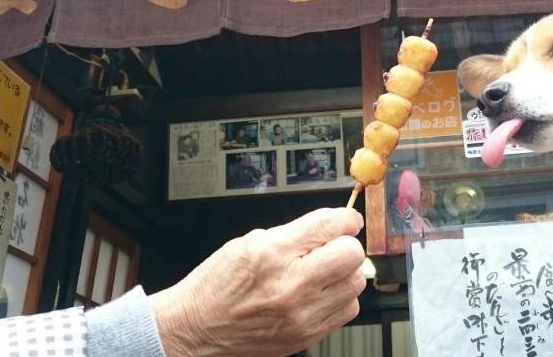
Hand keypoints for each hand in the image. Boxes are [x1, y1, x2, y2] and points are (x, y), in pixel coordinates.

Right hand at [150, 208, 365, 356]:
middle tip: (331, 246)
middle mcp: (292, 284)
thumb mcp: (248, 242)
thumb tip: (329, 225)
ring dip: (343, 273)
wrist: (197, 329)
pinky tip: (318, 294)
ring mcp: (303, 314)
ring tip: (320, 273)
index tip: (346, 219)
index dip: (346, 217)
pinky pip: (348, 309)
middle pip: (352, 254)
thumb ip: (293, 232)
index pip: (332, 224)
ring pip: (355, 283)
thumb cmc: (218, 285)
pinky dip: (339, 299)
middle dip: (345, 245)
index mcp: (274, 253)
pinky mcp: (308, 335)